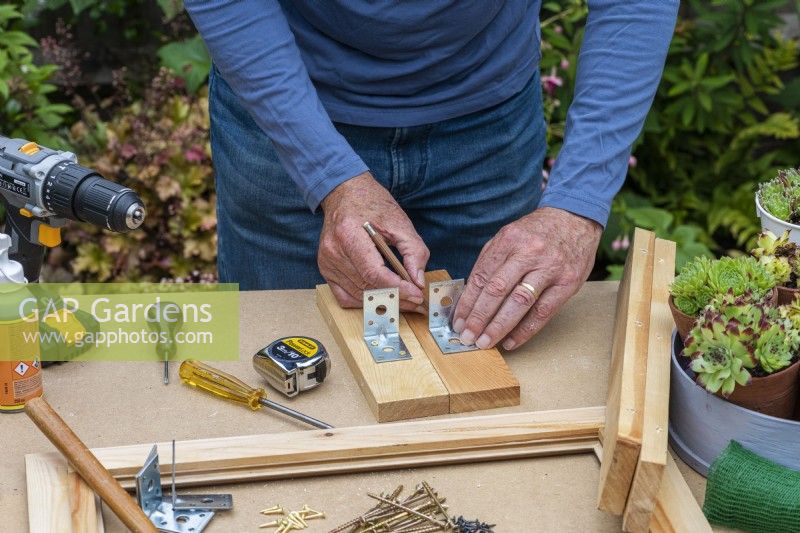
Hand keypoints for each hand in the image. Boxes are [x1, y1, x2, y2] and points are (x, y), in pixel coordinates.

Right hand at [319, 172, 428, 311]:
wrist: (345, 193)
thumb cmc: (372, 204)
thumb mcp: (400, 222)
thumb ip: (414, 251)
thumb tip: (417, 281)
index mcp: (349, 233)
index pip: (373, 272)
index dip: (397, 288)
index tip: (416, 295)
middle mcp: (333, 250)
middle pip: (366, 286)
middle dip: (395, 297)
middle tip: (416, 301)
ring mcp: (326, 262)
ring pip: (357, 294)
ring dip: (382, 301)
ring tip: (403, 300)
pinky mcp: (325, 269)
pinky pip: (343, 296)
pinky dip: (363, 301)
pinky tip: (380, 297)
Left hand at [452, 207, 601, 349]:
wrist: (575, 219)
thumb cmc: (537, 232)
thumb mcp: (510, 236)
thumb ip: (491, 261)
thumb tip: (470, 295)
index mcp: (509, 239)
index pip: (482, 276)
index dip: (467, 302)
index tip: (457, 320)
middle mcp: (529, 253)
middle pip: (498, 290)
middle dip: (479, 317)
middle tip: (466, 336)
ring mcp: (550, 268)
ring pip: (519, 302)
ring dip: (499, 326)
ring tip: (485, 342)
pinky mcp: (568, 283)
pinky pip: (543, 311)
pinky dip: (526, 330)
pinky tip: (512, 341)